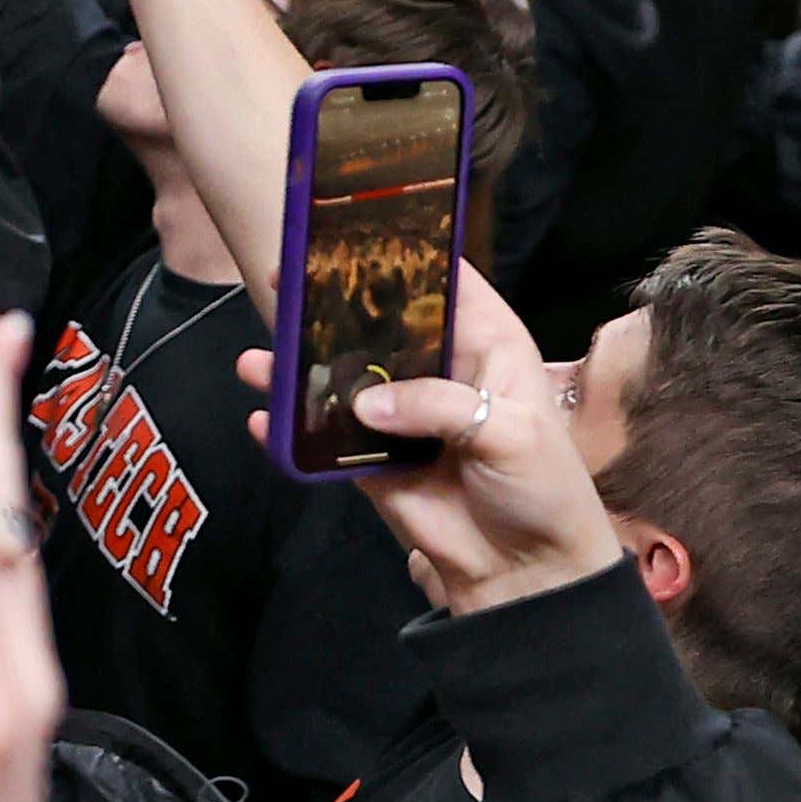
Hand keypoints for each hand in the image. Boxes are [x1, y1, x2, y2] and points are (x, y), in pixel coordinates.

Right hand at [229, 261, 624, 615]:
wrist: (527, 572)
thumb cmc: (542, 488)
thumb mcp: (510, 434)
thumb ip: (438, 406)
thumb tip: (362, 402)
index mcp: (486, 345)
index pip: (444, 283)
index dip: (405, 254)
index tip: (355, 230)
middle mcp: (437, 370)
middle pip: (378, 324)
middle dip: (332, 305)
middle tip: (280, 282)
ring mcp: (400, 414)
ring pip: (341, 376)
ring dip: (298, 367)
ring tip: (258, 358)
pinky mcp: (372, 459)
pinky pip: (324, 437)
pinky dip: (291, 428)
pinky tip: (264, 420)